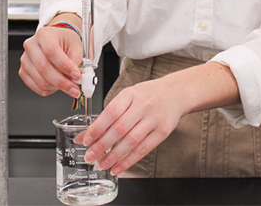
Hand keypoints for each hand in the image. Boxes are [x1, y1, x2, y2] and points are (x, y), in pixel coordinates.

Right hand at [19, 24, 82, 97]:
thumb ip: (76, 62)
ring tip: (68, 86)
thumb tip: (76, 79)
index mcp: (44, 35)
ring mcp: (25, 60)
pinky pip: (36, 87)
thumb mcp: (75, 46)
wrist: (57, 41)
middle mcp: (31, 46)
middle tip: (75, 87)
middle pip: (44, 68)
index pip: (51, 51)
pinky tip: (58, 86)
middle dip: (62, 82)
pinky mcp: (24, 72)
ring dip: (57, 87)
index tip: (76, 75)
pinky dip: (50, 90)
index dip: (64, 66)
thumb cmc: (65, 41)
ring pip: (40, 81)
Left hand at [76, 61, 238, 175]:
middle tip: (90, 156)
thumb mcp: (127, 96)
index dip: (97, 127)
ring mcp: (154, 119)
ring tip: (102, 164)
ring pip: (131, 141)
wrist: (175, 93)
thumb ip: (108, 115)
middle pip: (120, 128)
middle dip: (102, 145)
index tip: (86, 140)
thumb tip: (87, 134)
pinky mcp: (162, 132)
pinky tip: (118, 167)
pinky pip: (143, 149)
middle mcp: (143, 105)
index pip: (111, 112)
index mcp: (131, 94)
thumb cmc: (147, 95)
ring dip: (114, 156)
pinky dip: (129, 161)